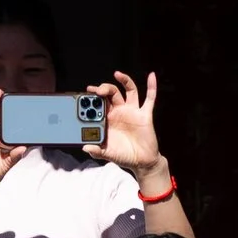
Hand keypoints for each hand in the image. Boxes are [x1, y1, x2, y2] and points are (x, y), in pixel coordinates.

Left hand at [85, 71, 167, 190]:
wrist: (141, 162)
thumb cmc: (123, 156)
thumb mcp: (107, 154)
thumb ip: (96, 151)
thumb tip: (85, 148)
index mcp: (108, 119)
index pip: (99, 103)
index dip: (92, 98)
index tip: (85, 95)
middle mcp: (120, 112)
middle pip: (111, 93)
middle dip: (103, 88)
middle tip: (96, 90)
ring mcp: (133, 112)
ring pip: (128, 91)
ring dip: (124, 81)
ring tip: (117, 74)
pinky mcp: (145, 115)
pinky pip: (149, 99)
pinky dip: (151, 87)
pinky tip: (151, 76)